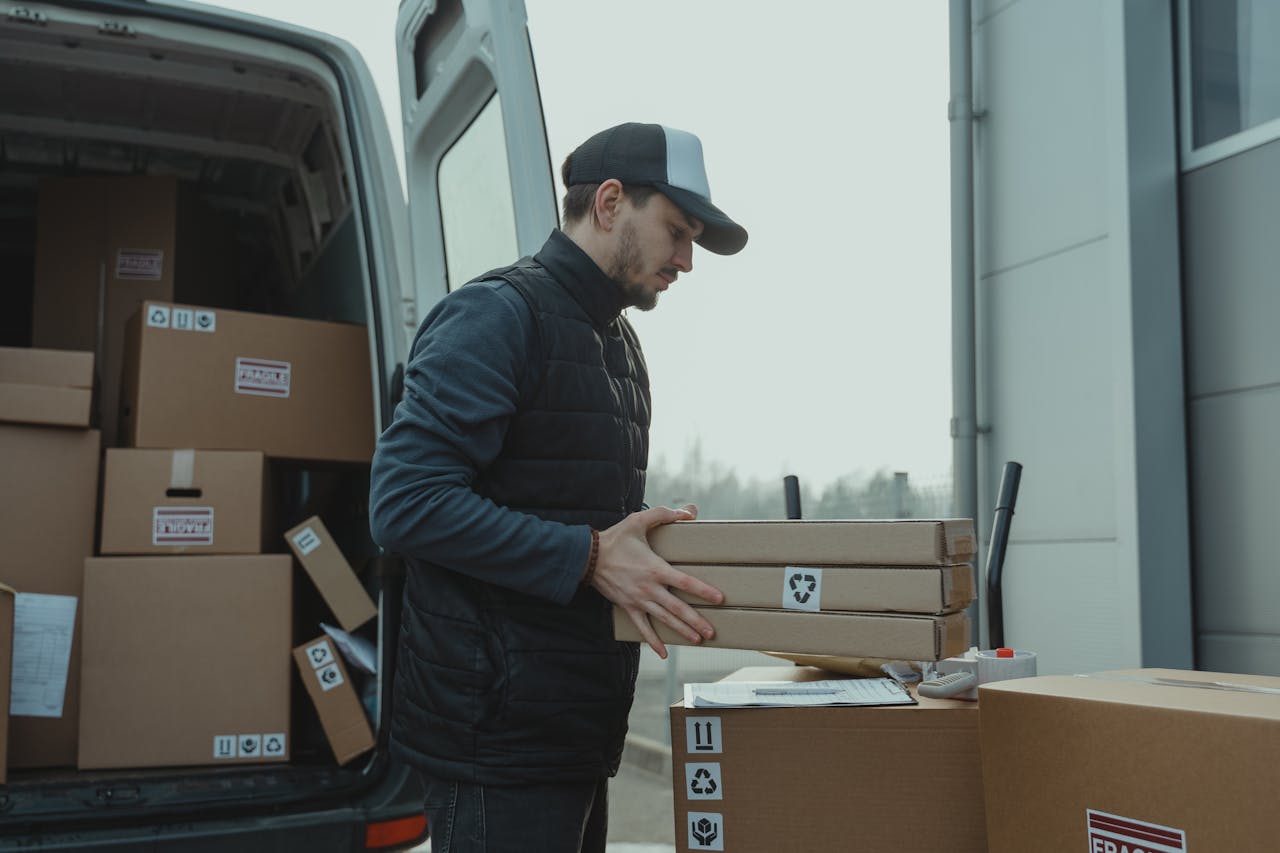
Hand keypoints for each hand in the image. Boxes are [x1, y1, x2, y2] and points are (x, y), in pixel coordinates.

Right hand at [590, 504, 723, 658]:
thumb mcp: (639, 520)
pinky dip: (652, 641)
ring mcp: (639, 599)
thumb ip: (664, 514)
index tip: (719, 598)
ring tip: (697, 640)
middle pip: (677, 607)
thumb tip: (688, 511)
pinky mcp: (628, 606)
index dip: (703, 591)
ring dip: (681, 630)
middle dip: (695, 620)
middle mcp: (650, 587)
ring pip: (664, 619)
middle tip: (711, 631)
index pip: (685, 581)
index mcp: (656, 568)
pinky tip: (662, 653)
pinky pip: (642, 627)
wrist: (589, 557)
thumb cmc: (616, 538)